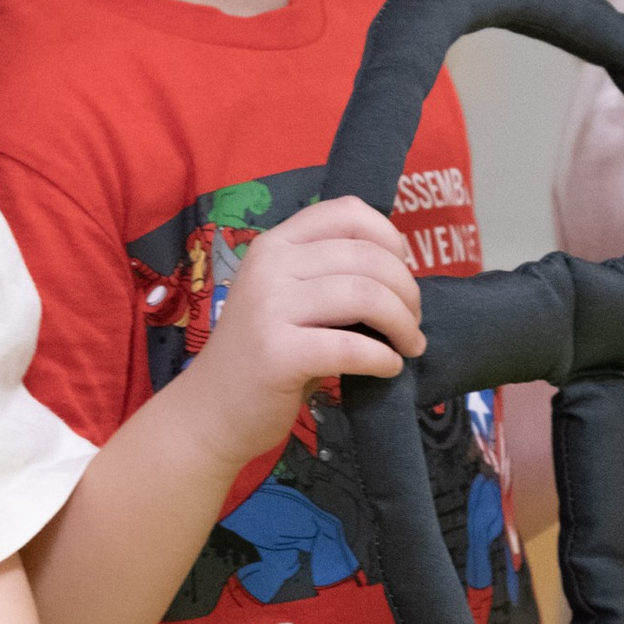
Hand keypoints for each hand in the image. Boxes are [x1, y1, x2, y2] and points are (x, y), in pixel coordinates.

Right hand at [179, 199, 424, 471]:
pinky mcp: (277, 354)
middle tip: (412, 323)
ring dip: (402, 323)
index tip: (402, 273)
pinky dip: (384, 358)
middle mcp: (270, 266)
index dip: (390, 238)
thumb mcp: (288, 297)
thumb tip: (401, 272)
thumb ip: (328, 274)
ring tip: (408, 345)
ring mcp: (269, 308)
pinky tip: (389, 368)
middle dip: (406, 291)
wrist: (211, 410)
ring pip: (365, 295)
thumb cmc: (262, 354)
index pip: (348, 212)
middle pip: (367, 257)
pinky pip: (351, 347)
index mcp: (275, 243)